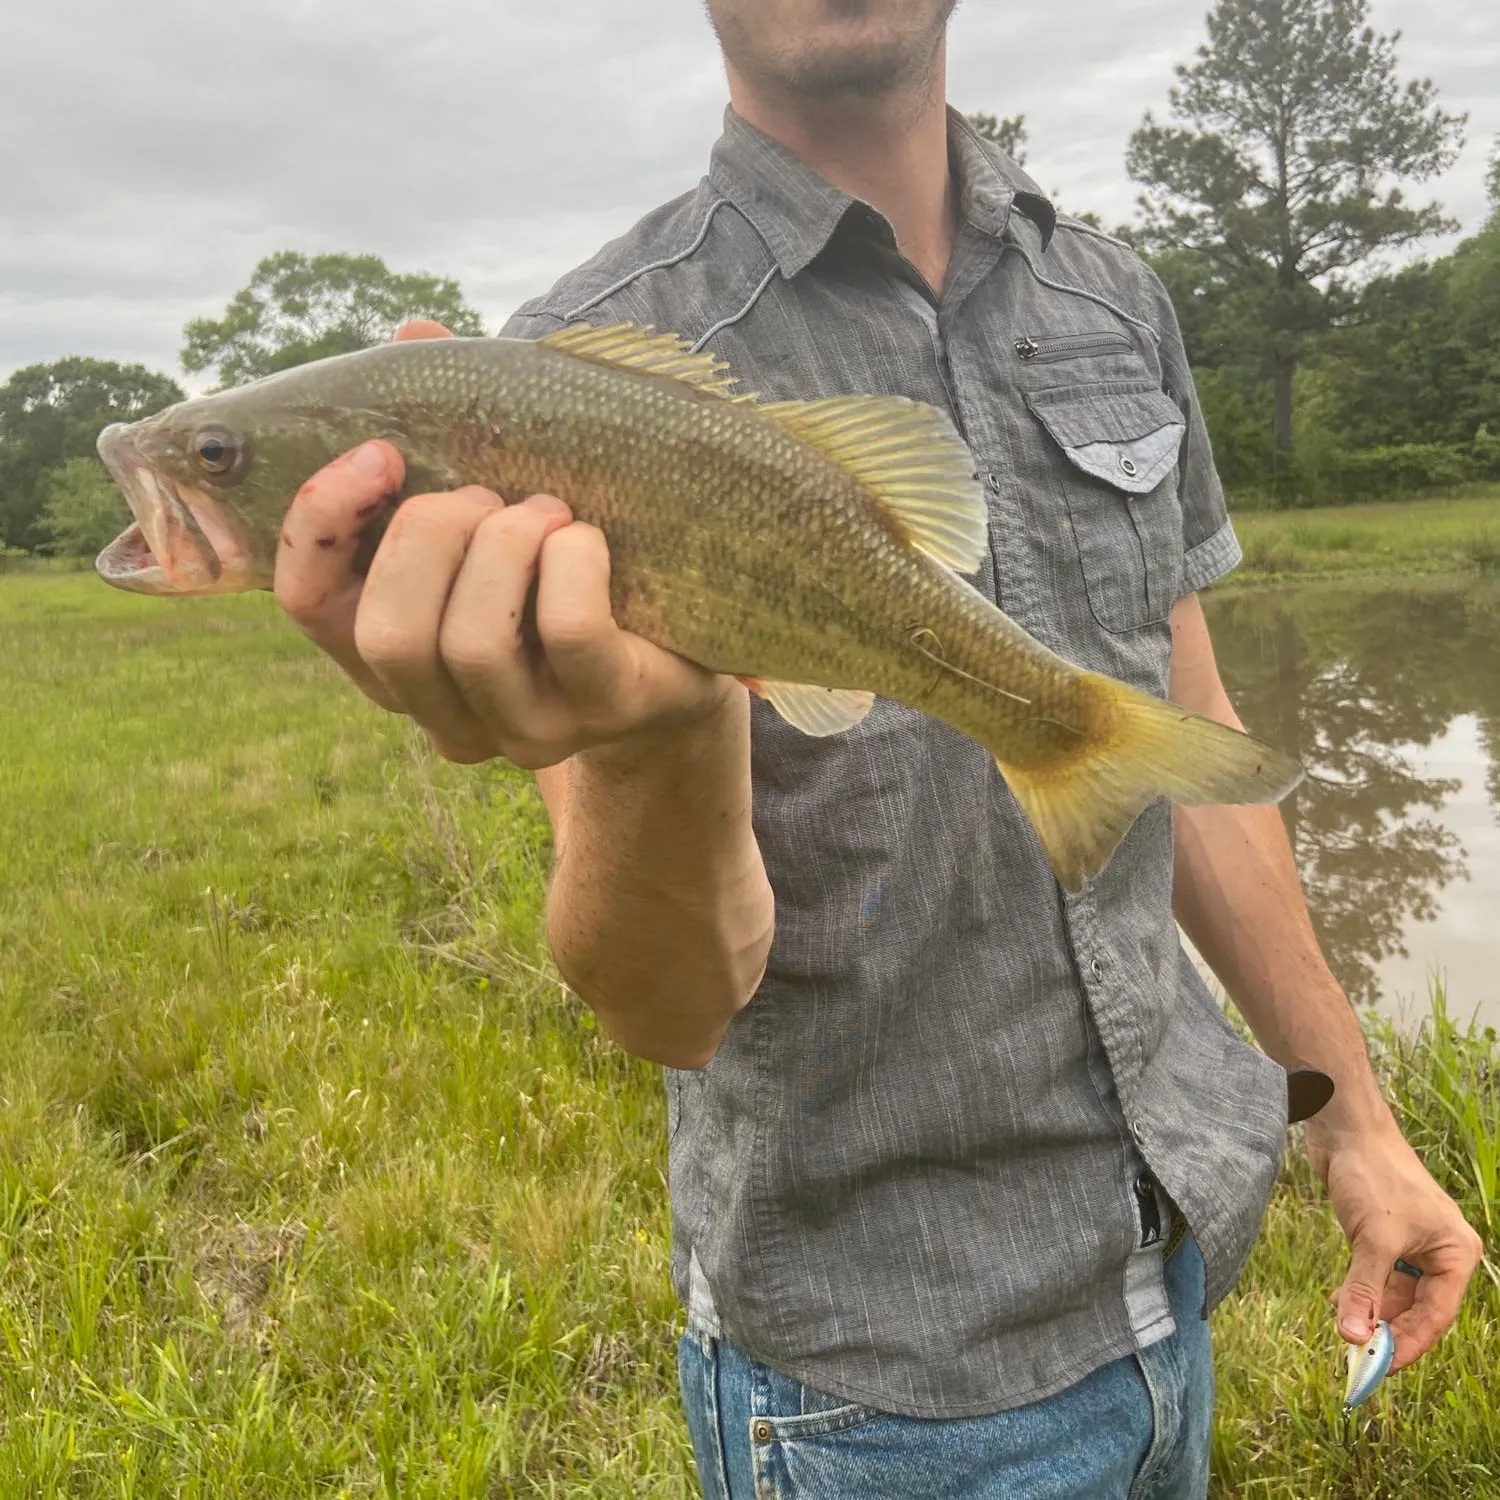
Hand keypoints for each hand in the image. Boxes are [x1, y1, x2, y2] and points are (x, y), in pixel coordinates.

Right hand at [274, 320, 734, 767]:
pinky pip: (569, 630)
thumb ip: (446, 430)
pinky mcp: (605, 710)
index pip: (309, 604)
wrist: (677, 652)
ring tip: (547, 511)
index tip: (381, 451)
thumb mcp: (495, 502)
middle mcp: (444, 713)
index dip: (320, 522)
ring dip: (508, 546)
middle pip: (389, 634)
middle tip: (487, 495)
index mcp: (389, 659)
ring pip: (472, 643)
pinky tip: (586, 541)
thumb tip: (415, 333)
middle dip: (433, 536)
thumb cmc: (565, 568)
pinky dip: (574, 561)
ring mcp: (525, 727)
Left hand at [1310, 1122, 1483, 1370]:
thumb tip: (1353, 1338)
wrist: (1346, 1128)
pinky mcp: (1383, 1236)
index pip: (1436, 1316)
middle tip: (1358, 1356)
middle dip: (1388, 1330)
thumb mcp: (1372, 1238)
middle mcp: (1440, 1252)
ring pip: (1395, 1295)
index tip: (1378, 1368)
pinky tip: (1340, 1303)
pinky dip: (1360, 1292)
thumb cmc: (1373, 1175)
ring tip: (1344, 1327)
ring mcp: (1411, 1244)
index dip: (1408, 1344)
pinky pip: (1378, 1277)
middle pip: (1418, 1309)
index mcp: (1455, 1254)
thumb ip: (1363, 1289)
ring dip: (1371, 1312)